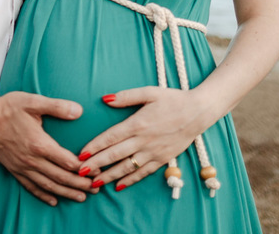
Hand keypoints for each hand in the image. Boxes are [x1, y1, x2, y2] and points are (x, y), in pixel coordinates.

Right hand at [0, 91, 92, 205]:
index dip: (85, 168)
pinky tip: (54, 200)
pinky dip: (44, 195)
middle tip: (96, 188)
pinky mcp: (15, 170)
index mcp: (40, 144)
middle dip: (80, 184)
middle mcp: (32, 160)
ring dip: (66, 193)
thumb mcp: (33, 101)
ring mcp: (23, 167)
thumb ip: (57, 106)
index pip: (68, 161)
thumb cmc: (8, 108)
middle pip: (61, 177)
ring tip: (82, 197)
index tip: (97, 170)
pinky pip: (31, 187)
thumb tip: (79, 110)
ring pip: (49, 185)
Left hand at [78, 87, 212, 191]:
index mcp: (138, 123)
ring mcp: (153, 152)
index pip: (111, 137)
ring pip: (127, 167)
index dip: (95, 147)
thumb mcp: (149, 92)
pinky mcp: (162, 159)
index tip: (81, 154)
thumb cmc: (173, 99)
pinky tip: (118, 186)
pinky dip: (130, 180)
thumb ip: (126, 96)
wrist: (198, 112)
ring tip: (94, 183)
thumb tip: (105, 99)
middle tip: (80, 172)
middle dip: (96, 165)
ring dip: (109, 176)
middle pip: (115, 155)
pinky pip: (143, 173)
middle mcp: (144, 140)